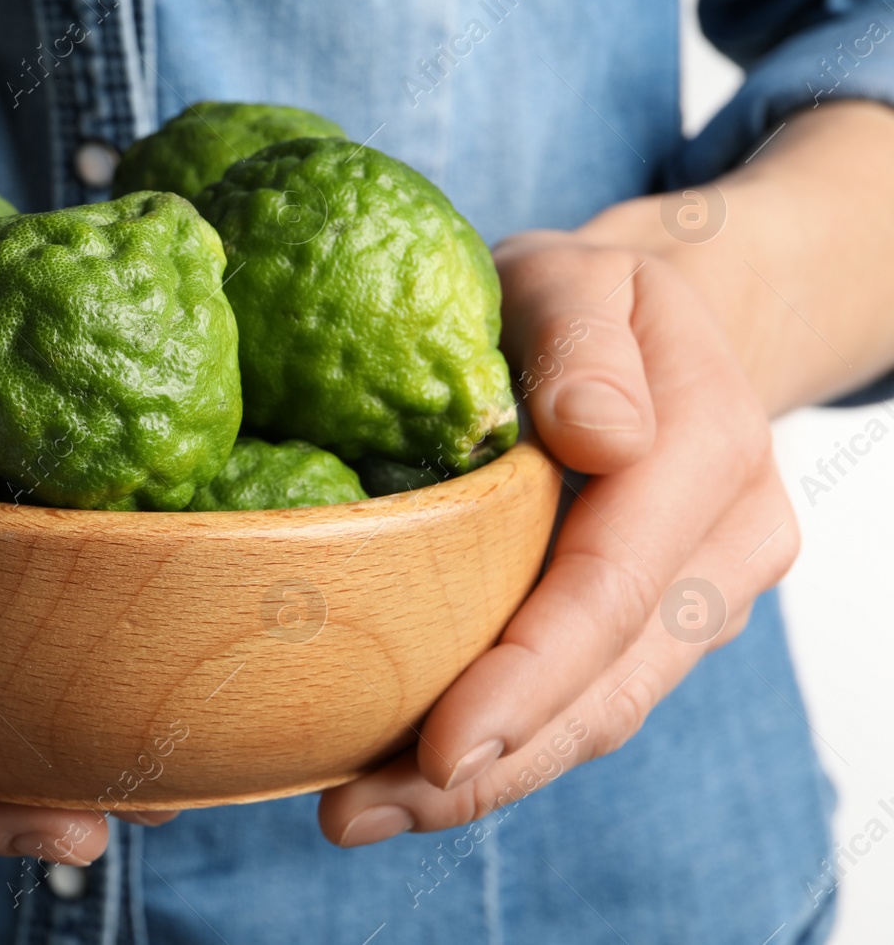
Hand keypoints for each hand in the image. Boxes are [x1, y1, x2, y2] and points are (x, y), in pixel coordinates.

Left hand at [317, 210, 798, 846]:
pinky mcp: (657, 623)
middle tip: (357, 812)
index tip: (438, 745)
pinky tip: (406, 773)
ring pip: (598, 713)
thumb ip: (580, 343)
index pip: (611, 585)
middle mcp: (730, 539)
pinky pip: (584, 699)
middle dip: (489, 763)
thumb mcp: (570, 275)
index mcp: (709, 447)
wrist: (641, 323)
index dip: (527, 675)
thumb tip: (603, 435)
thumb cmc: (577, 296)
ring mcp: (701, 592)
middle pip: (609, 683)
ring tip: (362, 810)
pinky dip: (502, 745)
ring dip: (486, 780)